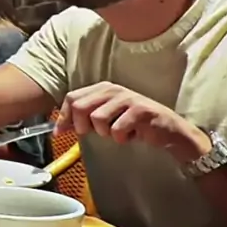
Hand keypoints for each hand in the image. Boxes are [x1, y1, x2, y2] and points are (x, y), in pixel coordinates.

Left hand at [55, 82, 209, 161]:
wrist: (166, 130)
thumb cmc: (134, 124)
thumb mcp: (105, 118)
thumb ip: (84, 118)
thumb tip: (59, 126)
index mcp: (102, 88)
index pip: (72, 97)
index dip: (64, 116)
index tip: (61, 132)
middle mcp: (113, 89)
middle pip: (80, 106)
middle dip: (83, 126)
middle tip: (98, 132)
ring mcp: (127, 98)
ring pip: (98, 119)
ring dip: (107, 133)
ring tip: (120, 132)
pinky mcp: (140, 110)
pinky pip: (117, 130)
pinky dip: (122, 138)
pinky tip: (132, 134)